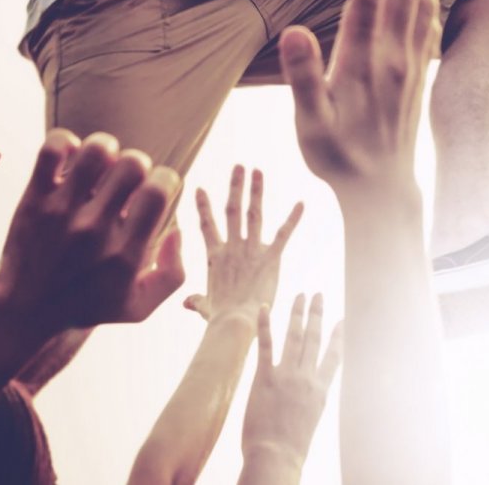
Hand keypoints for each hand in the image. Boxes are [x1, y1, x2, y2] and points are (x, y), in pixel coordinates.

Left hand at [0, 130, 185, 330]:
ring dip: (107, 149)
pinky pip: (52, 149)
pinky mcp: (35, 199)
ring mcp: (62, 211)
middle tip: (126, 182)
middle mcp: (95, 229)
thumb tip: (177, 229)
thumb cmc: (87, 306)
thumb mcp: (138, 306)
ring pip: (96, 149)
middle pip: (133, 164)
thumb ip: (172, 273)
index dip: (166, 180)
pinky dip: (66, 143)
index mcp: (125, 252)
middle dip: (138, 164)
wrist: (25, 312)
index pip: (159, 191)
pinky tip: (71, 162)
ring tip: (102, 166)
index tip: (154, 192)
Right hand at [184, 166, 303, 323]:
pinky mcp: (270, 258)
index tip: (200, 188)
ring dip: (256, 191)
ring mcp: (250, 250)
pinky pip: (283, 235)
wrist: (234, 322)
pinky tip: (302, 204)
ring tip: (258, 171)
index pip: (206, 225)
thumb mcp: (205, 307)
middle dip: (236, 186)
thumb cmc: (219, 318)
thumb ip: (197, 301)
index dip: (203, 207)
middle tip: (239, 166)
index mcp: (215, 257)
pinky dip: (293, 219)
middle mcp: (231, 247)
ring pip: (253, 214)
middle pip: (232, 209)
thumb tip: (185, 303)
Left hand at [242, 294, 343, 472]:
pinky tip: (266, 307)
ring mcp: (287, 376)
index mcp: (321, 390)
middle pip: (314, 339)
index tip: (341, 320)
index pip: (333, 356)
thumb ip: (310, 401)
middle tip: (318, 294)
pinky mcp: (264, 378)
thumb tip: (309, 392)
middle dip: (317, 314)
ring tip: (301, 295)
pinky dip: (265, 324)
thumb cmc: (291, 447)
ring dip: (298, 313)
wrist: (276, 456)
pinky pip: (266, 345)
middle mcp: (307, 379)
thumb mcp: (309, 420)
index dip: (338, 336)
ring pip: (295, 337)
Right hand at [280, 0, 440, 208]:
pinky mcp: (419, 75)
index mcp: (364, 66)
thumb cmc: (338, 158)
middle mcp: (394, 60)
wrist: (382, 190)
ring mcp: (411, 66)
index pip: (366, 0)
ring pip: (424, 5)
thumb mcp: (309, 124)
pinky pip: (431, 25)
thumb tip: (294, 31)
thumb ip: (303, 76)